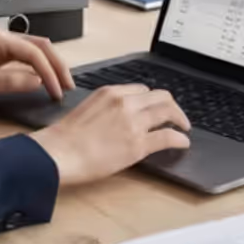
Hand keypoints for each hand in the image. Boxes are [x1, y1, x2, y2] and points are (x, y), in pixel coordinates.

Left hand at [0, 28, 70, 103]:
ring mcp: (1, 43)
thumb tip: (38, 82)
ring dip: (50, 65)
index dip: (49, 72)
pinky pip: (25, 57)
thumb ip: (10, 82)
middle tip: (68, 86)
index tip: (56, 91)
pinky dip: (38, 68)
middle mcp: (2, 36)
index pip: (33, 53)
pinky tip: (44, 80)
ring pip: (35, 50)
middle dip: (57, 65)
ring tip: (61, 84)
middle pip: (40, 46)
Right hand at [31, 85, 191, 186]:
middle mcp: (125, 102)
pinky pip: (168, 137)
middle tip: (176, 115)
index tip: (155, 108)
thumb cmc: (65, 137)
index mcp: (110, 92)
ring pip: (168, 112)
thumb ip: (106, 108)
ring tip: (184, 127)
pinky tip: (183, 142)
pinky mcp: (138, 144)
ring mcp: (133, 122)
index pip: (141, 90)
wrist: (60, 153)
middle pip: (160, 96)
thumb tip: (118, 117)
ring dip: (180, 119)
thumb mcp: (87, 109)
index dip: (152, 100)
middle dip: (172, 105)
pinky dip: (179, 138)